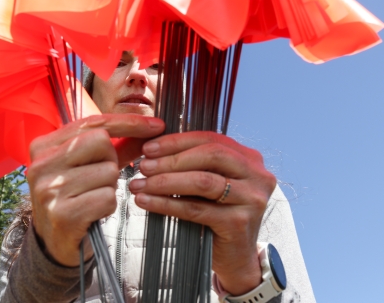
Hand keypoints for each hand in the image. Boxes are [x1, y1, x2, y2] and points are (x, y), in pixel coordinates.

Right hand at [27, 114, 164, 266]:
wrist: (55, 245)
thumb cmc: (75, 199)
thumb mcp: (91, 167)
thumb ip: (118, 147)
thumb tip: (150, 130)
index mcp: (44, 145)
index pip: (93, 122)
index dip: (128, 122)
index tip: (156, 125)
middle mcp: (41, 164)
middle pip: (101, 142)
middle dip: (112, 160)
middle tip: (100, 179)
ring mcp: (49, 189)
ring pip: (108, 171)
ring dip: (110, 186)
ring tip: (92, 197)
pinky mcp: (62, 213)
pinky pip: (107, 197)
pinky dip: (108, 205)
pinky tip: (94, 212)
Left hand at [129, 131, 275, 294]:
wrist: (235, 258)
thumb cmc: (217, 215)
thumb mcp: (210, 183)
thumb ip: (194, 163)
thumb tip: (153, 148)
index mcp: (249, 159)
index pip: (211, 139)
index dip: (177, 141)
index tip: (148, 148)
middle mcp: (257, 175)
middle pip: (210, 155)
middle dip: (171, 159)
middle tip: (143, 166)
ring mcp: (251, 199)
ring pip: (202, 181)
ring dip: (165, 181)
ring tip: (140, 184)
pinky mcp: (239, 222)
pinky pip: (195, 209)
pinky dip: (167, 204)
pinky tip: (146, 202)